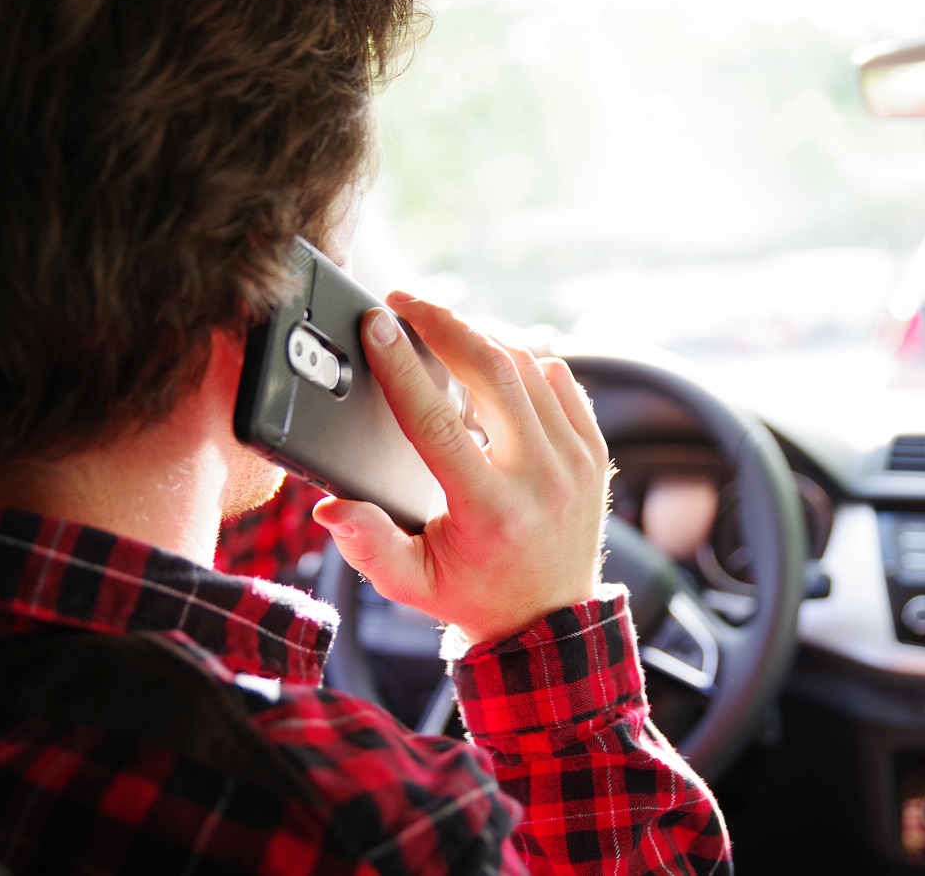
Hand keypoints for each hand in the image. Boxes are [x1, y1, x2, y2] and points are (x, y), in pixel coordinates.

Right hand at [313, 293, 611, 643]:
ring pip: (528, 366)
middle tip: (403, 303)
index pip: (438, 422)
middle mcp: (542, 480)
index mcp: (491, 512)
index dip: (402, 367)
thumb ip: (368, 544)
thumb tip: (330, 507)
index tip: (377, 324)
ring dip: (479, 335)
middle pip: (492, 371)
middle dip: (443, 324)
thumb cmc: (470, 594)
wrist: (547, 622)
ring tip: (438, 327)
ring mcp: (576, 462)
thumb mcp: (409, 581)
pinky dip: (522, 357)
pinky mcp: (594, 451)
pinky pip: (559, 378)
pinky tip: (489, 356)